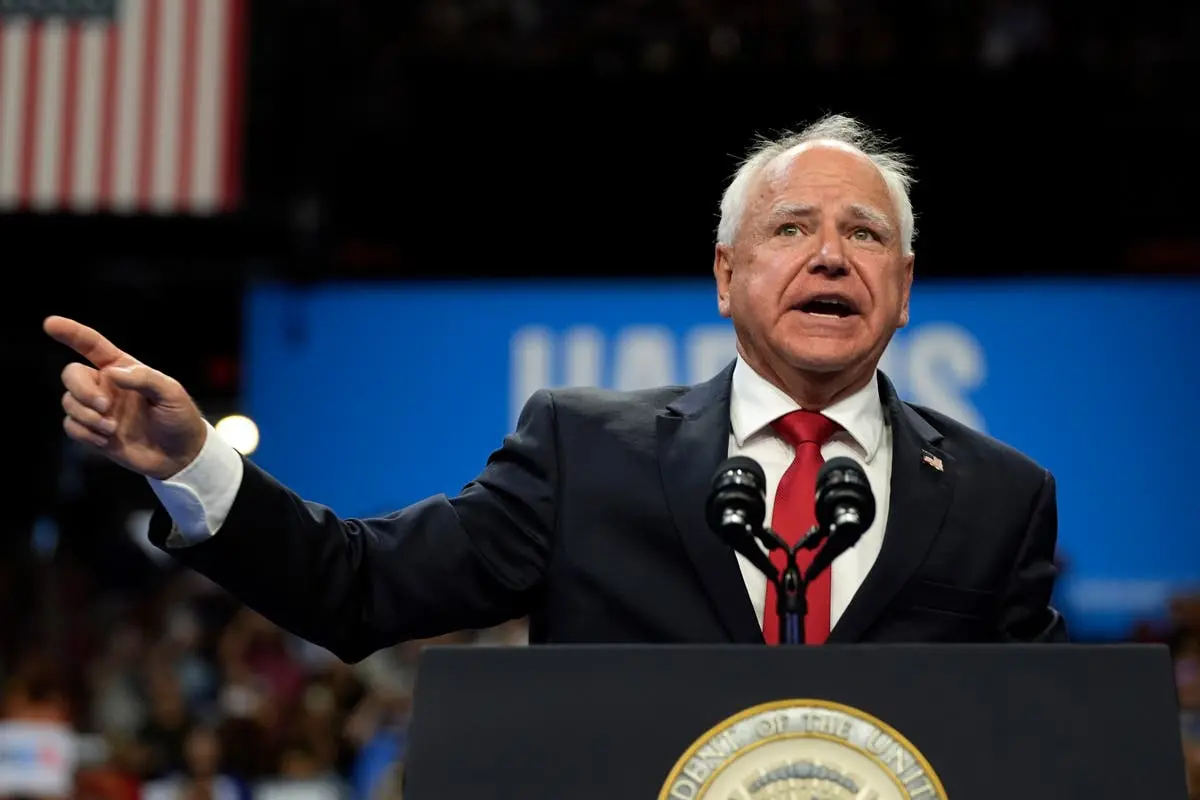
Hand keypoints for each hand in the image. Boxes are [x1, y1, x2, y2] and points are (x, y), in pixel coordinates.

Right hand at [44, 316, 207, 479]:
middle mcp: (106, 386)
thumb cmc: (179, 417)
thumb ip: (144, 379)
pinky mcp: (94, 431)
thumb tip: (110, 373)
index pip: (92, 346)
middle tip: (104, 406)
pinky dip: (85, 433)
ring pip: (68, 402)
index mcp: (123, 368)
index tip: (50, 323)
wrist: (180, 454)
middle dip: (81, 390)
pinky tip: (106, 440)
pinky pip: (71, 426)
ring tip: (112, 429)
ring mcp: (98, 409)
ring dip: (87, 416)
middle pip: (71, 375)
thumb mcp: (171, 393)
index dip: (71, 333)